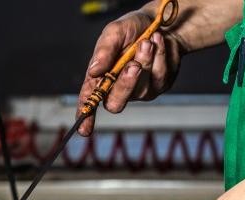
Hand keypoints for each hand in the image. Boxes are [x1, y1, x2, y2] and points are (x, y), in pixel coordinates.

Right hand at [77, 11, 183, 135]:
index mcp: (99, 78)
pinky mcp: (158, 86)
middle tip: (133, 64)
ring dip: (146, 61)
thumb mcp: (114, 31)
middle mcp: (117, 88)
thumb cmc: (132, 29)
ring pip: (141, 88)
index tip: (84, 129)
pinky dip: (160, 56)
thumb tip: (94, 71)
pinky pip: (159, 77)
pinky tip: (158, 42)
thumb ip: (104, 50)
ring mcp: (139, 91)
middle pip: (116, 103)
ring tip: (147, 41)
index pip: (89, 101)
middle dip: (125, 84)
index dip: (86, 116)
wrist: (160, 23)